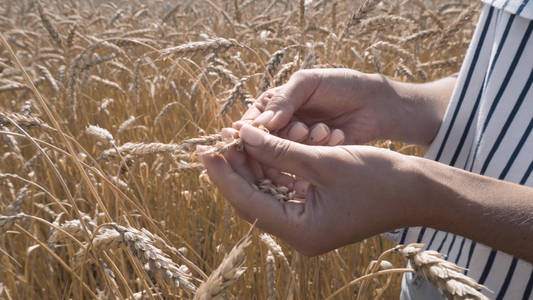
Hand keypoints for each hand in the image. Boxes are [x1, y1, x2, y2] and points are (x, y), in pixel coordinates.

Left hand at [198, 125, 418, 255]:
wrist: (420, 191)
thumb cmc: (380, 178)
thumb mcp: (324, 160)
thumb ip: (279, 150)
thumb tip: (244, 134)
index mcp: (301, 231)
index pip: (248, 202)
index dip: (223, 174)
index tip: (204, 150)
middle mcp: (300, 232)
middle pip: (254, 197)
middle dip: (237, 167)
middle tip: (218, 139)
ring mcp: (308, 222)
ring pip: (268, 190)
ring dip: (255, 163)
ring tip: (238, 137)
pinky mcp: (316, 209)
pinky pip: (285, 187)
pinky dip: (275, 165)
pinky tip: (263, 144)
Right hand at [238, 68, 454, 145]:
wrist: (376, 104)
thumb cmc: (342, 85)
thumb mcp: (309, 83)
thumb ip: (283, 100)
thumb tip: (261, 123)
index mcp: (274, 105)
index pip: (251, 122)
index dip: (249, 132)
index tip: (252, 138)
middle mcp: (282, 127)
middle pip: (264, 144)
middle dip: (282, 138)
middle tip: (301, 129)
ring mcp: (298, 144)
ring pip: (286, 154)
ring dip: (304, 142)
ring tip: (323, 129)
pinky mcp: (315, 158)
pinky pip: (306, 160)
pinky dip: (321, 148)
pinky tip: (337, 135)